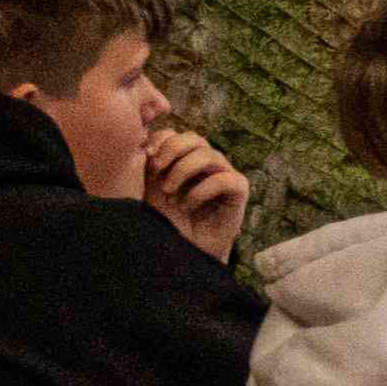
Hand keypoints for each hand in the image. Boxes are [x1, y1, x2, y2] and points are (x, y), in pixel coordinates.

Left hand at [141, 123, 251, 260]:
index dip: (162, 140)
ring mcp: (225, 173)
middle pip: (194, 138)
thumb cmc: (169, 221)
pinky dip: (200, 191)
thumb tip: (149, 146)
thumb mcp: (154, 190)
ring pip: (208, 155)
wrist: (185, 250)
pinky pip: (223, 179)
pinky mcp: (239, 189)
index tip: (147, 156)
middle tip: (157, 168)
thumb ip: (153, 167)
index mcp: (186, 159)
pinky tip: (188, 205)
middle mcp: (207, 163)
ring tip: (169, 191)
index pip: (177, 135)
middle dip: (172, 149)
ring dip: (182, 171)